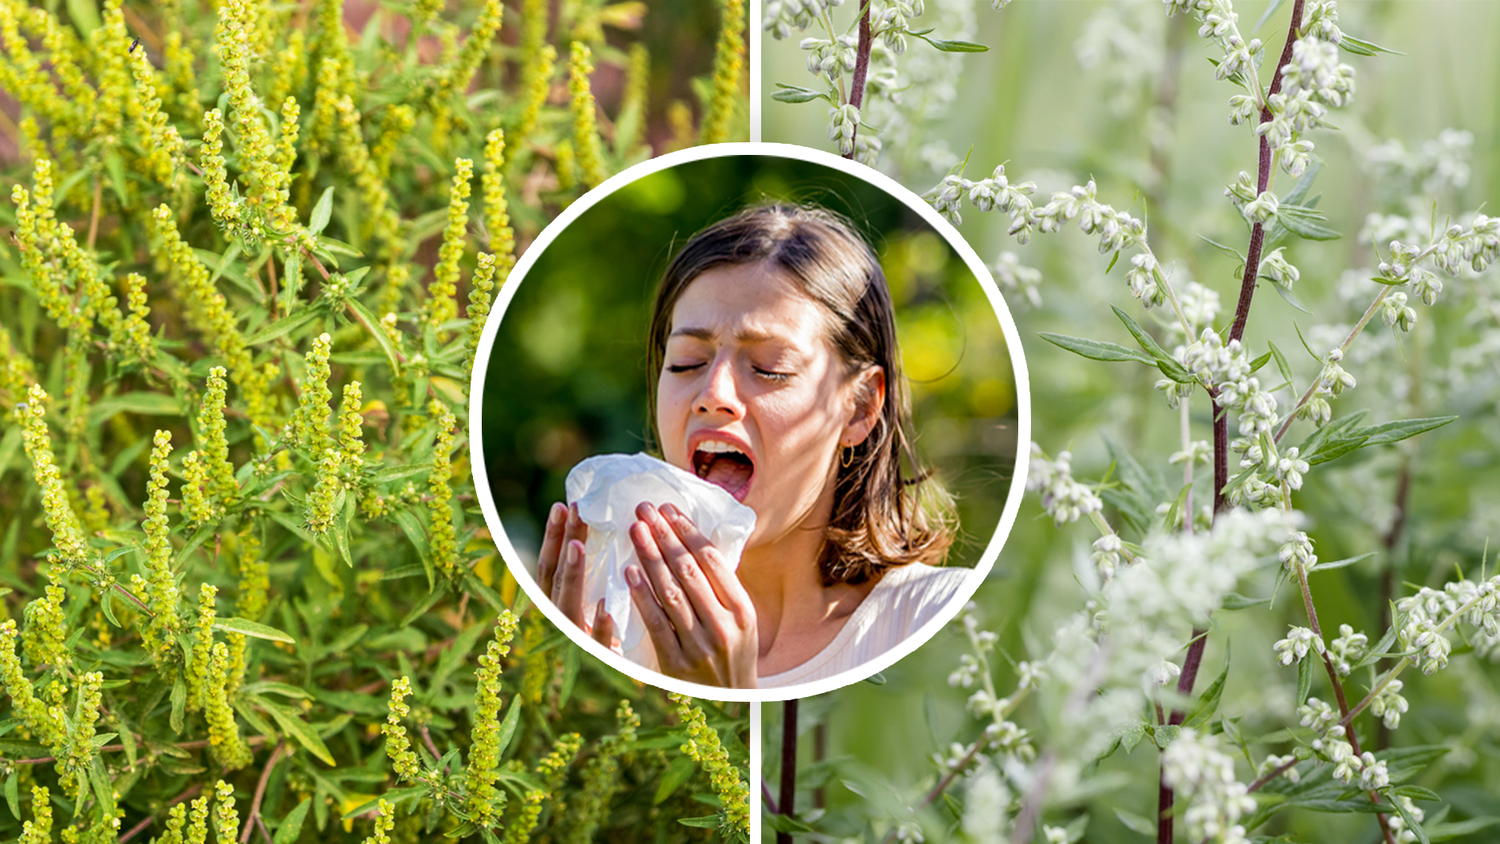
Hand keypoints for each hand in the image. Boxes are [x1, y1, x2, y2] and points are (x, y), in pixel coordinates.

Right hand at [537, 502, 617, 649]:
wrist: (618, 682)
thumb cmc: (612, 637)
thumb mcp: (596, 605)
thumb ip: (594, 576)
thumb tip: (597, 534)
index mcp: (560, 604)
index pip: (551, 565)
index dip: (554, 537)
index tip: (562, 506)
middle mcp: (562, 620)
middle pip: (557, 577)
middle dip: (564, 542)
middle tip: (574, 509)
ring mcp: (578, 640)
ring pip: (570, 605)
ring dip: (573, 575)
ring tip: (577, 547)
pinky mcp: (601, 661)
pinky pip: (599, 643)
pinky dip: (601, 627)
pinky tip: (605, 607)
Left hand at [626, 502, 757, 687]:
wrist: (731, 704)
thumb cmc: (734, 654)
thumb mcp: (741, 620)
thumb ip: (722, 587)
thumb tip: (693, 541)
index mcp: (743, 611)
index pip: (713, 560)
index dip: (688, 531)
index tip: (668, 509)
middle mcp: (724, 627)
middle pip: (689, 571)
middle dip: (664, 536)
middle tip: (644, 509)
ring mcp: (700, 647)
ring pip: (670, 592)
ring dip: (650, 557)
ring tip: (635, 530)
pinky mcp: (676, 664)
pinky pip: (656, 622)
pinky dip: (642, 595)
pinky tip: (629, 572)